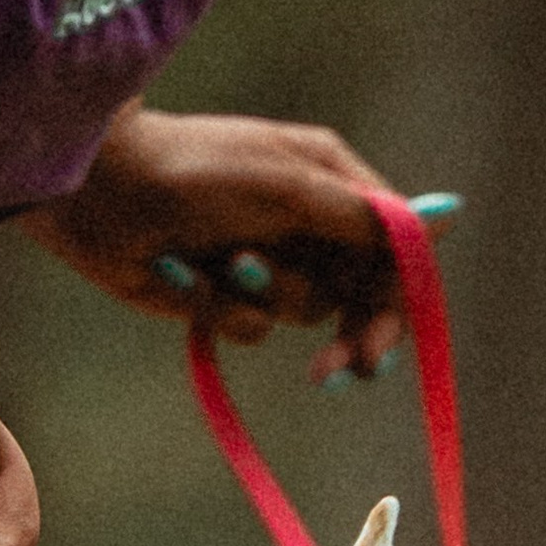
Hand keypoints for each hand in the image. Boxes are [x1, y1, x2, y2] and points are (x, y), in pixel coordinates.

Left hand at [30, 104, 453, 384]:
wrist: (100, 193)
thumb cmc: (195, 173)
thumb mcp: (289, 188)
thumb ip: (364, 218)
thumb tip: (445, 221)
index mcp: (331, 180)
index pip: (391, 251)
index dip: (394, 302)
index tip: (379, 346)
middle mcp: (307, 220)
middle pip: (358, 296)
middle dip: (346, 334)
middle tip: (336, 372)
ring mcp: (267, 257)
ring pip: (303, 313)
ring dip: (265, 299)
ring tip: (226, 265)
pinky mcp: (226, 292)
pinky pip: (251, 326)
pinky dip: (221, 309)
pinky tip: (186, 276)